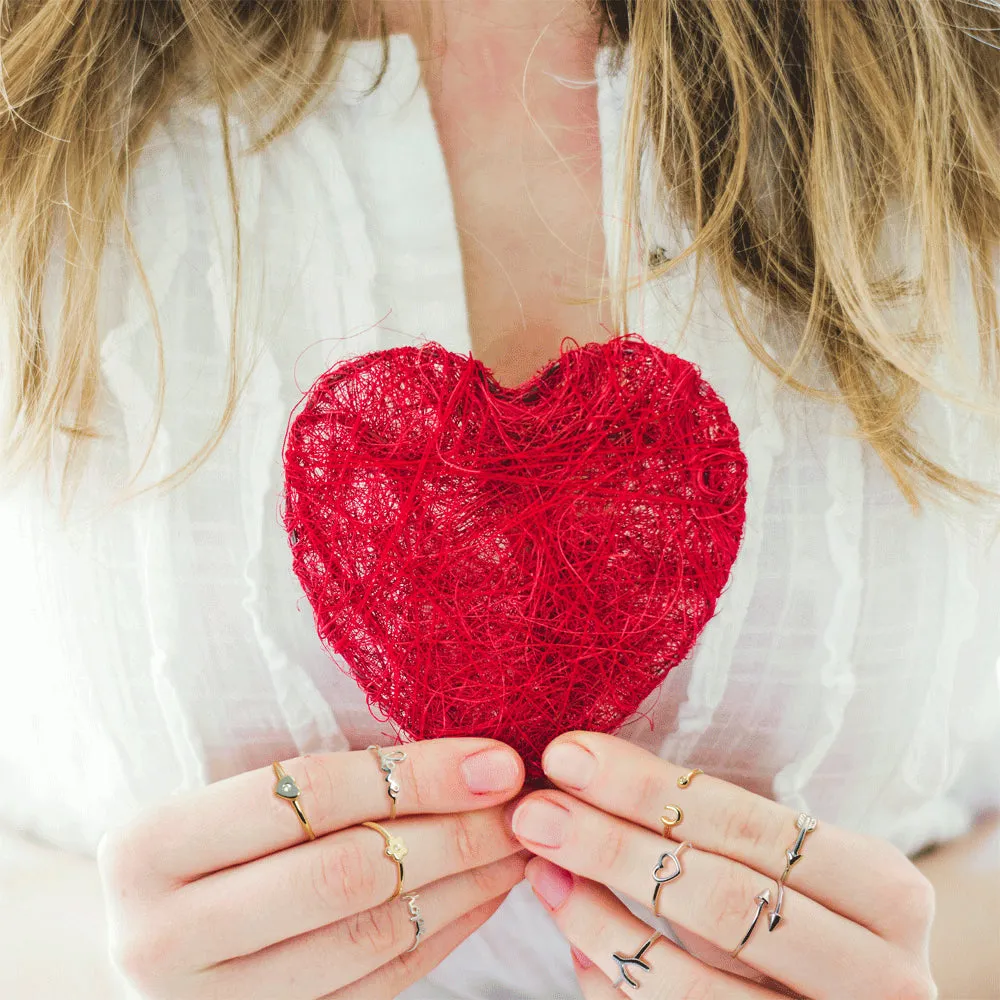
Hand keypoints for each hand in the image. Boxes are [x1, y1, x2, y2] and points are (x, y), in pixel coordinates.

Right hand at [98, 739, 525, 998]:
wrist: (152, 930)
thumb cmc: (199, 842)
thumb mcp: (222, 793)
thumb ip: (311, 780)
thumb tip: (459, 752)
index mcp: (147, 849)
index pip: (309, 794)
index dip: (416, 774)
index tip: (496, 760)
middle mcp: (163, 937)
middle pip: (346, 873)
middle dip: (454, 834)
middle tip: (522, 805)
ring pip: (371, 936)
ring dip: (463, 885)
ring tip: (515, 844)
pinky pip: (380, 984)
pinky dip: (444, 933)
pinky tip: (484, 892)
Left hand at [511, 732, 935, 998]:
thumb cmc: (810, 916)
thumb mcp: (791, 869)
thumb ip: (716, 832)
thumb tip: (588, 775)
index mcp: (887, 892)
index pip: (755, 827)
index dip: (651, 789)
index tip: (568, 754)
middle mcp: (883, 975)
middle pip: (723, 900)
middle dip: (613, 847)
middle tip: (536, 811)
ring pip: (694, 986)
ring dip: (597, 921)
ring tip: (540, 872)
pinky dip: (616, 984)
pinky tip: (575, 944)